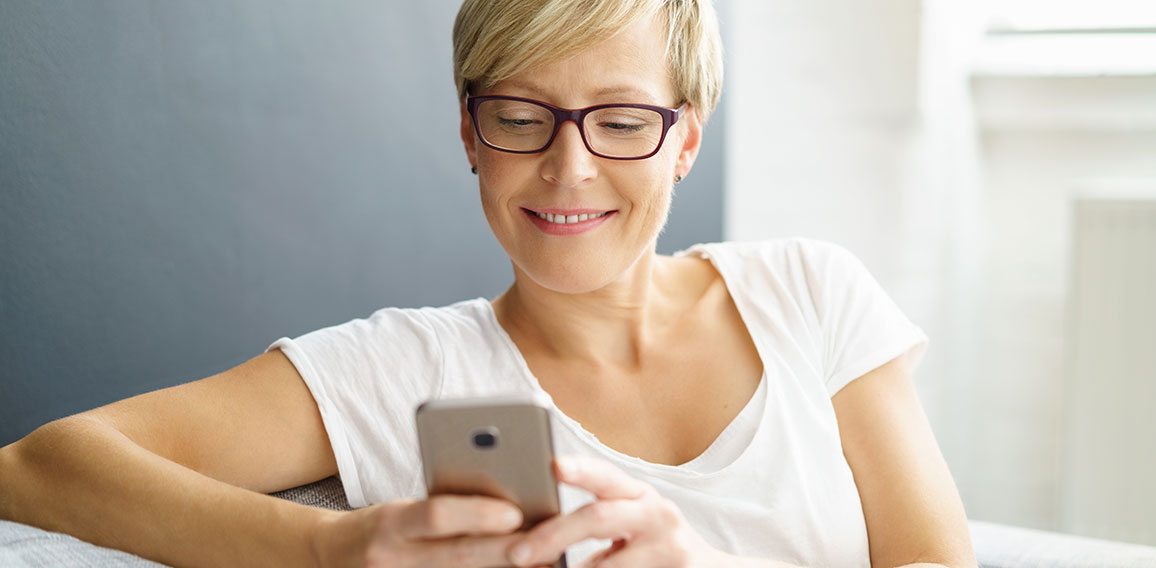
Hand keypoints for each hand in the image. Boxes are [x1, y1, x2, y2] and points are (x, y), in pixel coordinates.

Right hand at [313, 494, 546, 567]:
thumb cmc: (381, 527)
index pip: (434, 514)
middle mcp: (392, 557)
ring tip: (542, 564)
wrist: (331, 557)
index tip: (515, 512)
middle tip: (544, 546)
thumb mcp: (402, 509)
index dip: (475, 514)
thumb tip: (506, 506)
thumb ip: (443, 509)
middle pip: (457, 556)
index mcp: (391, 522)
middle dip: (503, 552)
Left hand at [506, 455, 729, 567]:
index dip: (580, 469)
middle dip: (554, 535)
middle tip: (517, 553)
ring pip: (607, 563)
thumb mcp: (632, 523)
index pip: (605, 475)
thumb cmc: (656, 546)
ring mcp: (668, 546)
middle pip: (598, 517)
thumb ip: (596, 518)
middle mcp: (656, 513)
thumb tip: (532, 531)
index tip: (552, 465)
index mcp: (637, 494)